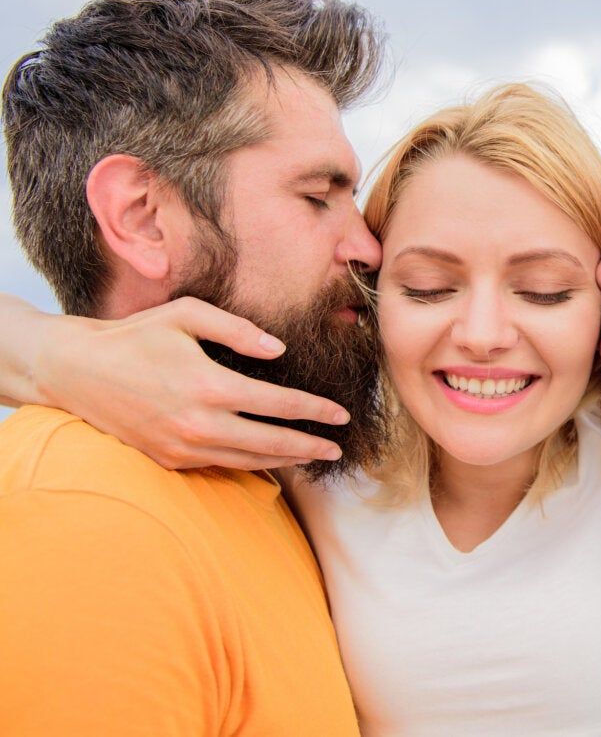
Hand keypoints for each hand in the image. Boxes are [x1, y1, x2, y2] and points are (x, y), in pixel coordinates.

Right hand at [35, 297, 350, 470]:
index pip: (279, 404)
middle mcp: (199, 424)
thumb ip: (238, 329)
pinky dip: (252, 463)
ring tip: (312, 454)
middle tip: (337, 446)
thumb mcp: (186, 315)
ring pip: (249, 461)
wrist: (76, 372)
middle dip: (310, 445)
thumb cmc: (135, 336)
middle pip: (272, 442)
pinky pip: (222, 466)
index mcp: (209, 385)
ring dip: (286, 460)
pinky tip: (270, 457)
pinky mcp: (170, 460)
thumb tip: (279, 351)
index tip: (341, 414)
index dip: (316, 411)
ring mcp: (183, 447)